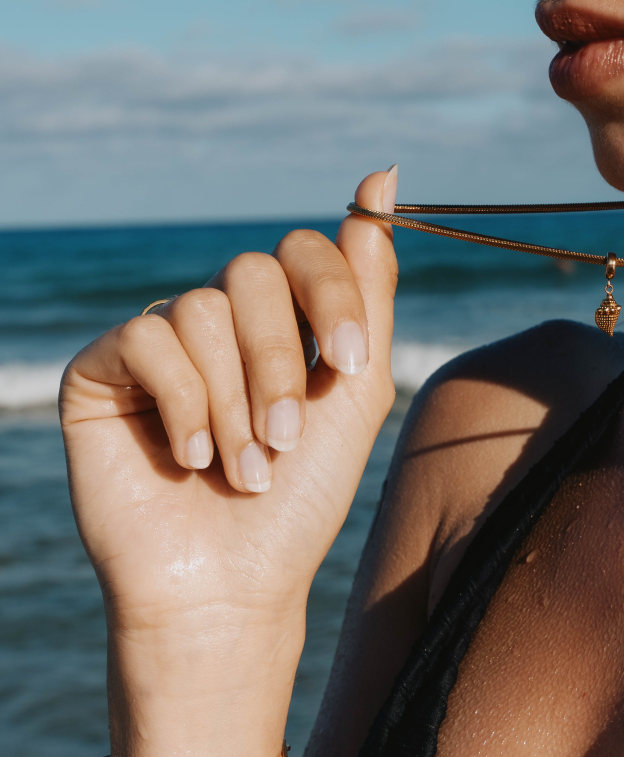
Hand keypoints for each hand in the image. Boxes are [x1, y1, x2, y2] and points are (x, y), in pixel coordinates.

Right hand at [60, 166, 399, 756]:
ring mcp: (163, 339)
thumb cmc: (302, 494)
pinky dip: (183, 403)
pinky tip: (186, 456)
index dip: (333, 296)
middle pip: (255, 273)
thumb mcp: (356, 386)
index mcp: (286, 317)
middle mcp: (224, 318)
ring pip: (203, 310)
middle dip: (280, 362)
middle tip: (285, 439)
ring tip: (240, 468)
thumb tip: (383, 172)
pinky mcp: (106, 368)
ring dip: (234, 401)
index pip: (308, 250)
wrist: (231, 584)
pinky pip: (148, 339)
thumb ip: (370, 285)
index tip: (348, 367)